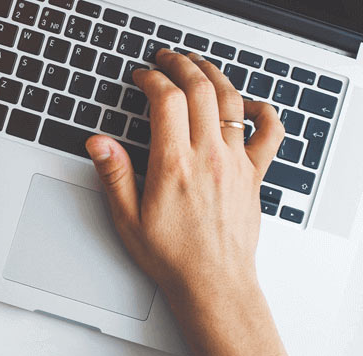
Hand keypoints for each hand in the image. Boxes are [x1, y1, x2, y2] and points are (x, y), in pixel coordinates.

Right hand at [86, 50, 314, 355]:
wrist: (213, 284)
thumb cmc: (172, 256)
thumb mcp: (127, 219)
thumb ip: (114, 175)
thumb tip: (98, 143)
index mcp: (174, 165)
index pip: (166, 100)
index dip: (152, 79)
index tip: (141, 76)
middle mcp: (208, 158)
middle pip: (200, 90)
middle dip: (181, 65)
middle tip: (167, 59)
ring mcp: (235, 164)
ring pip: (231, 102)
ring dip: (214, 76)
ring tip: (199, 66)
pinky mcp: (253, 175)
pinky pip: (269, 134)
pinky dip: (263, 111)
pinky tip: (251, 104)